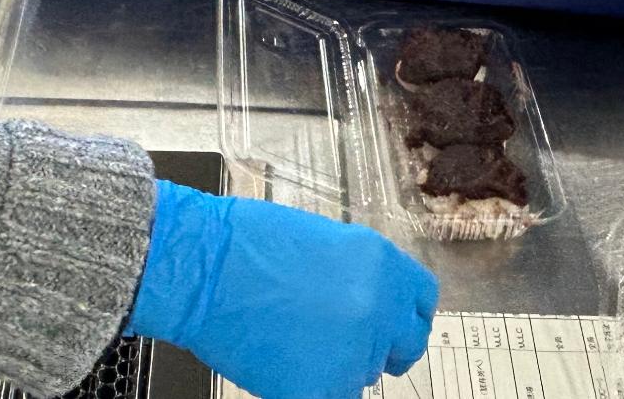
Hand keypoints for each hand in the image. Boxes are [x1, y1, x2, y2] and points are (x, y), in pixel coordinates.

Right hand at [128, 181, 435, 398]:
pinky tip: (282, 361)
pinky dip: (310, 386)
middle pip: (403, 345)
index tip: (394, 323)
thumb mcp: (324, 240)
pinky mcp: (321, 390)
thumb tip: (371, 302)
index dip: (405, 314)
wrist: (201, 267)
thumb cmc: (246, 244)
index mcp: (382, 265)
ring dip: (339, 364)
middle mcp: (378, 310)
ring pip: (362, 375)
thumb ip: (360, 274)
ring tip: (294, 337)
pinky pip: (331, 396)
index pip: (422, 302)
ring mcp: (353, 354)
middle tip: (346, 342)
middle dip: (379, 346)